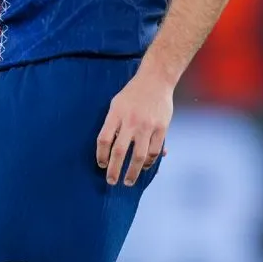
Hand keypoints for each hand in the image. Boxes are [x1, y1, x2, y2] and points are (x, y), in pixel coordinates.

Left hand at [96, 65, 174, 186]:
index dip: (101, 155)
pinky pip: (154, 151)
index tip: (101, 165)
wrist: (156, 79)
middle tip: (111, 182)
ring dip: (133, 172)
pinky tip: (144, 167)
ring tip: (128, 181)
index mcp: (115, 114)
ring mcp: (147, 126)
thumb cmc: (132, 94)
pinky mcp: (161, 128)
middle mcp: (131, 121)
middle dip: (114, 170)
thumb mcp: (116, 104)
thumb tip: (110, 148)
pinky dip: (149, 162)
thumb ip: (113, 125)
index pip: (104, 140)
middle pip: (119, 152)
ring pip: (139, 156)